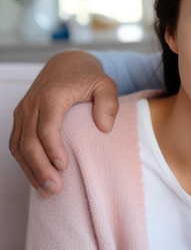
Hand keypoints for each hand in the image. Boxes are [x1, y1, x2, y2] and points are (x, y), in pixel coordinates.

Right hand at [8, 50, 119, 196]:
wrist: (66, 65)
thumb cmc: (88, 78)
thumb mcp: (106, 84)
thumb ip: (109, 103)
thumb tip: (105, 128)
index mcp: (52, 95)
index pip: (47, 127)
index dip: (52, 149)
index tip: (64, 167)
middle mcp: (32, 104)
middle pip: (29, 141)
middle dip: (40, 168)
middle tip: (55, 188)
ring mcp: (23, 112)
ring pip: (19, 147)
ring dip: (31, 170)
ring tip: (47, 190)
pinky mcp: (20, 119)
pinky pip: (17, 145)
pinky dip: (26, 163)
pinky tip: (38, 179)